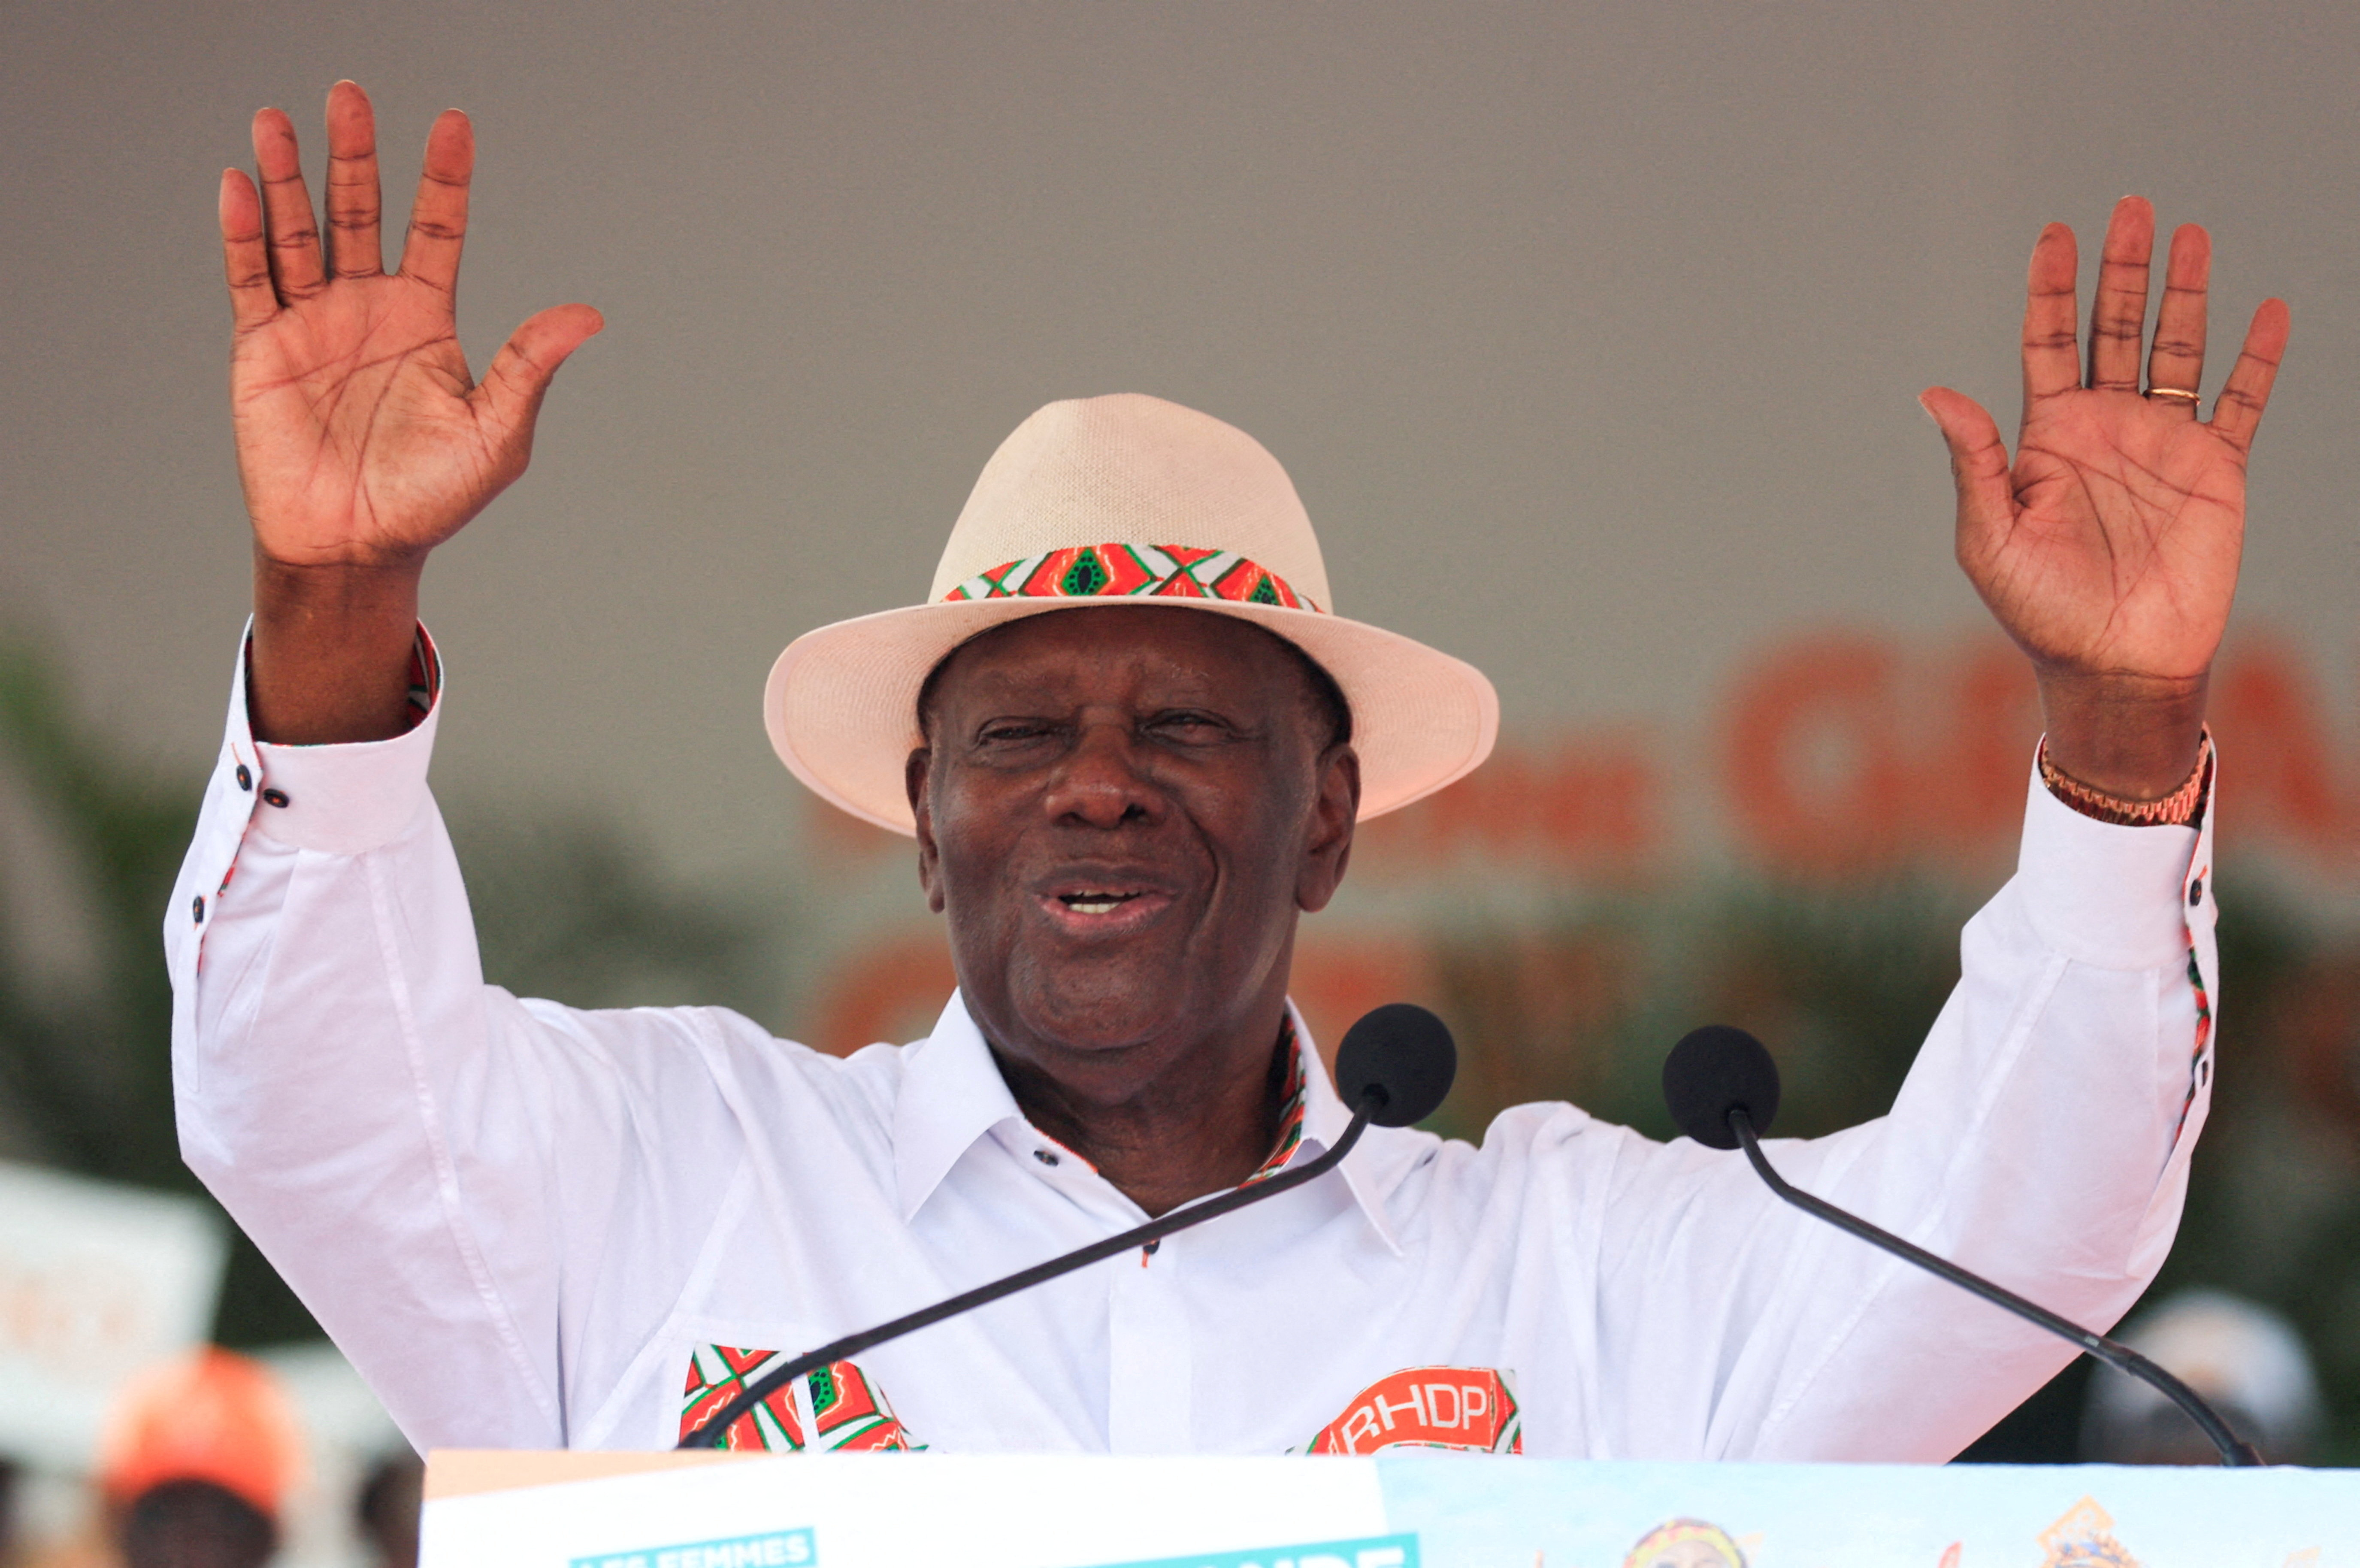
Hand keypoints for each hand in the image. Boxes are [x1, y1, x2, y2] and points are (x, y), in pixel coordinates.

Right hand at [222, 82, 599, 740]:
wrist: (357, 546)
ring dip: (289, 176)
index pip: (438, 229)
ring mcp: (313, 323)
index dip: (445, 178)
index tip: (455, 122)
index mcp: (426, 320)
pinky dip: (243, 233)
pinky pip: (250, 278)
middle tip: (349, 93)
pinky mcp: (262, 347)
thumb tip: (589, 315)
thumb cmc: (431, 499)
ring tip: (277, 119)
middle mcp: (368, 308)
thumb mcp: (497, 433)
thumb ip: (531, 368)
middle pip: (361, 211)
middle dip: (355, 153)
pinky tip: (241, 185)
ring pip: (299, 232)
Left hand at [1921, 197, 2288, 798]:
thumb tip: (1936, 392)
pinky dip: (2258, 359)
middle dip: (2122, 269)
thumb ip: (1972, 463)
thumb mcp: (1990, 538)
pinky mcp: (2216, 470)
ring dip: (2185, 294)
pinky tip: (2269, 313)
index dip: (2051, 289)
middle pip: (2114, 329)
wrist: (2112, 662)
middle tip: (2131, 207)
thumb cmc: (2040, 610)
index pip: (2048, 343)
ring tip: (2191, 234)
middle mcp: (2105, 428)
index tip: (2055, 233)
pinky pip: (2242, 403)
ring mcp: (2163, 444)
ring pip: (2175, 349)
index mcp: (2047, 437)